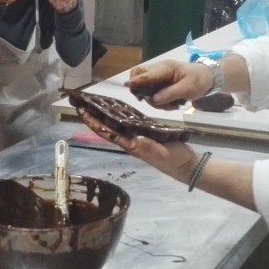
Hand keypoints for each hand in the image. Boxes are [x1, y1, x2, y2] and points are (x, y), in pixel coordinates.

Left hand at [76, 107, 197, 180]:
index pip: (108, 133)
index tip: (82, 112)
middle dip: (94, 116)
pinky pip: (130, 123)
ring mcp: (138, 138)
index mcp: (132, 146)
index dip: (94, 123)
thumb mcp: (162, 155)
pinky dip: (121, 115)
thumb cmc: (174, 161)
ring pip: (116, 125)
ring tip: (95, 102)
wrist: (187, 166)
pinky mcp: (146, 134)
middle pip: (108, 127)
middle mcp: (131, 141)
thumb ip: (149, 148)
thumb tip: (134, 140)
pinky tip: (118, 108)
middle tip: (82, 103)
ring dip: (105, 115)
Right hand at [126, 60, 213, 108]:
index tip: (129, 88)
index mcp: (165, 68)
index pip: (145, 74)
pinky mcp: (162, 82)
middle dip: (143, 92)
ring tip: (173, 105)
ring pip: (146, 87)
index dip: (136, 81)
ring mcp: (160, 76)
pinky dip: (160, 100)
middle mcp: (159, 70)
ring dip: (156, 100)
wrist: (209, 78)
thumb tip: (153, 100)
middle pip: (139, 76)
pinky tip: (173, 103)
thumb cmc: (199, 80)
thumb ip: (169, 94)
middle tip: (155, 102)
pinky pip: (154, 92)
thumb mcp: (187, 89)